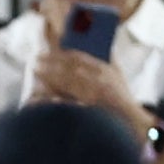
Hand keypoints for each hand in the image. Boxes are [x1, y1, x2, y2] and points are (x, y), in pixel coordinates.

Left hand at [28, 45, 144, 122]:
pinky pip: (67, 98)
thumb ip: (107, 58)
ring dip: (49, 75)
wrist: (128, 117)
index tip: (48, 50)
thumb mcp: (117, 73)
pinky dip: (53, 93)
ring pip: (66, 81)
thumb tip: (92, 46)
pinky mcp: (87, 106)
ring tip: (35, 70)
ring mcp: (93, 93)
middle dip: (51, 62)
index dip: (62, 53)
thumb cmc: (119, 93)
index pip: (80, 57)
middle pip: (70, 68)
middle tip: (36, 58)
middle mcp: (99, 79)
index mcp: (105, 69)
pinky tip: (41, 90)